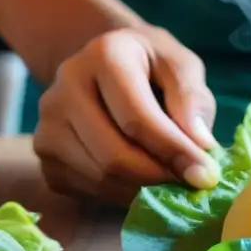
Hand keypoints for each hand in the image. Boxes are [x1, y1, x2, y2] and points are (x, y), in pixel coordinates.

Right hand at [33, 27, 219, 204]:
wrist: (105, 65)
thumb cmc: (151, 66)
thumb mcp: (180, 66)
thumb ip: (193, 99)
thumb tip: (199, 145)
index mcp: (104, 56)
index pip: (138, 118)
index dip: (174, 152)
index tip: (206, 175)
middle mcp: (65, 87)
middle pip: (114, 156)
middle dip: (159, 178)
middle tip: (190, 186)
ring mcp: (47, 122)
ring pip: (100, 178)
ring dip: (143, 191)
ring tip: (171, 182)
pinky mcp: (44, 154)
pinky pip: (87, 189)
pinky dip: (121, 194)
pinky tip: (141, 179)